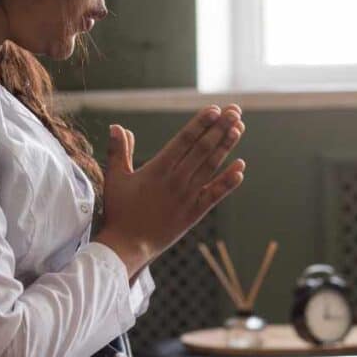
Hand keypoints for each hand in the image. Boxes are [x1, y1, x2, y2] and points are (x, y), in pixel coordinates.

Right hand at [95, 104, 245, 278]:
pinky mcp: (195, 213)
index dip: (201, 123)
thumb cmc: (119, 212)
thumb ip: (118, 151)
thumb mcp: (115, 178)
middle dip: (220, 128)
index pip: (184, 140)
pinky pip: (216, 194)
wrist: (128, 247)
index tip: (214, 109)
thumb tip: (117, 126)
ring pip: (211, 166)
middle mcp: (177, 180)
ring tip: (239, 128)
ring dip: (226, 147)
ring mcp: (188, 197)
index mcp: (158, 169)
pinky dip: (229, 181)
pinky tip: (241, 167)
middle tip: (234, 111)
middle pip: (203, 148)